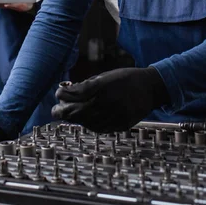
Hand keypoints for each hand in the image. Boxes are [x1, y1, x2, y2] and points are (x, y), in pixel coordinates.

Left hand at [51, 67, 169, 132]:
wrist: (150, 88)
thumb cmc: (125, 78)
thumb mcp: (105, 76)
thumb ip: (88, 85)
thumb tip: (69, 93)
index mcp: (104, 86)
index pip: (78, 93)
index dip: (64, 95)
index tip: (58, 94)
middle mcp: (109, 102)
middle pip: (79, 111)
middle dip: (63, 112)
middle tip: (55, 111)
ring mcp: (115, 115)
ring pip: (88, 122)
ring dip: (76, 119)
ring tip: (69, 115)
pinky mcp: (121, 124)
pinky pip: (100, 128)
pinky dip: (89, 125)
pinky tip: (84, 120)